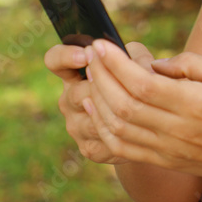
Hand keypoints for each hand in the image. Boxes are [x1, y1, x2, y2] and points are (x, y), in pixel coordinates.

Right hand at [44, 41, 154, 164]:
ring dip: (113, 112)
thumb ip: (133, 57)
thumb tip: (134, 58)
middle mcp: (69, 100)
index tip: (87, 54)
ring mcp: (76, 125)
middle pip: (75, 94)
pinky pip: (102, 141)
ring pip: (90, 120)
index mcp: (74, 73)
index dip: (66, 56)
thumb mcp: (138, 62)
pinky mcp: (89, 147)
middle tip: (122, 83)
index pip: (54, 60)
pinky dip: (120, 134)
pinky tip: (135, 127)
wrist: (146, 124)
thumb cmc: (139, 84)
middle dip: (100, 88)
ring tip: (135, 106)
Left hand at [82, 40, 201, 190]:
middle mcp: (177, 129)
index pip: (142, 84)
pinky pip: (121, 148)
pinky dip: (101, 127)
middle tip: (91, 55)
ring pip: (117, 127)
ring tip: (91, 75)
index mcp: (194, 103)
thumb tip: (154, 64)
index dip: (116, 64)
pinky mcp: (163, 159)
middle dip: (101, 77)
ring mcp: (167, 148)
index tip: (101, 45)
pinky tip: (94, 107)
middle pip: (123, 105)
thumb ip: (190, 63)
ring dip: (97, 100)